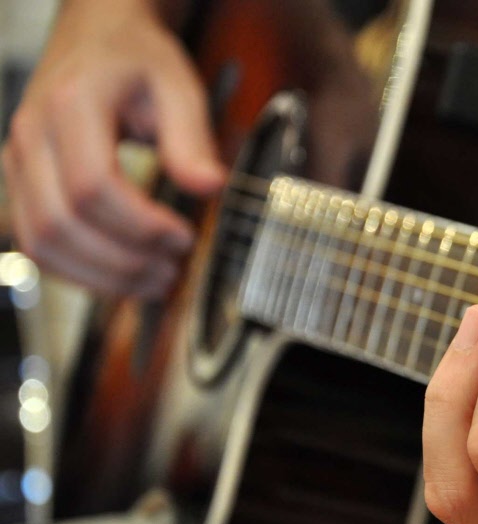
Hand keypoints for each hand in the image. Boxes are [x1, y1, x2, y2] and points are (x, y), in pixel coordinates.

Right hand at [0, 0, 224, 296]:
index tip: (184, 237)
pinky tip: (123, 277)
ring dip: (101, 277)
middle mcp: (31, 135)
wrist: (97, 38)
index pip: (93, 186)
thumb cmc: (136, 60)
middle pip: (63, 223)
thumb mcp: (178, 86)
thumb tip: (210, 187)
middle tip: (173, 270)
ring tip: (154, 283)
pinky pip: (37, 244)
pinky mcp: (21, 185)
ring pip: (42, 242)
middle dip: (124, 260)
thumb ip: (192, 138)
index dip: (141, 225)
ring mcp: (18, 163)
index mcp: (71, 104)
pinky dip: (80, 272)